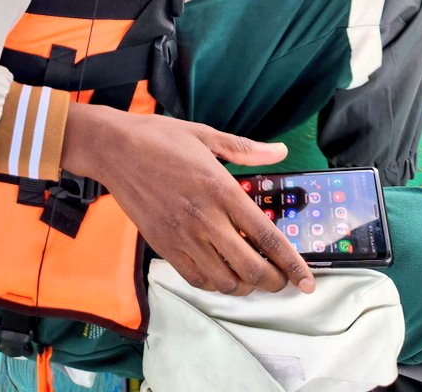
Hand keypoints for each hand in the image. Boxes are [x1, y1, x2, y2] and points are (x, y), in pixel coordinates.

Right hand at [62, 103, 315, 297]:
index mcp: (220, 189)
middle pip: (251, 269)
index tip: (308, 281)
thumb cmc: (158, 138)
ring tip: (251, 276)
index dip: (292, 264)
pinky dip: (215, 285)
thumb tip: (281, 152)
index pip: (267, 237)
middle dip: (274, 282)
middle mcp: (204, 218)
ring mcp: (182, 236)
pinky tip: (222, 274)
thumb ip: (246, 149)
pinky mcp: (163, 246)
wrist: (113, 149)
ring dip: (245, 286)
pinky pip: (196, 280)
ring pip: (225, 281)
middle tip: (281, 279)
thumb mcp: (205, 135)